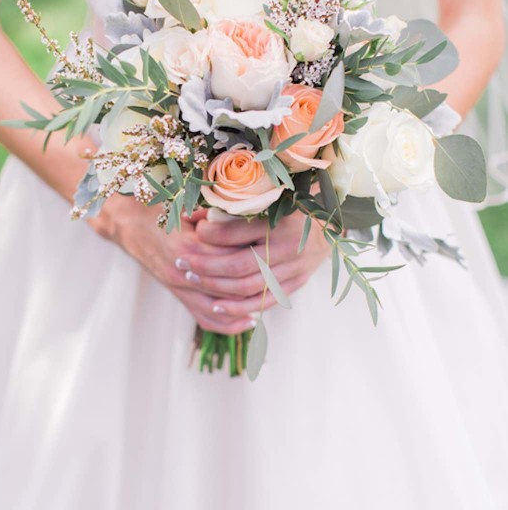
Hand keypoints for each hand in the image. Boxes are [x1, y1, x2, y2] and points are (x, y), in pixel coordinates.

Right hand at [89, 194, 258, 333]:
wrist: (129, 224)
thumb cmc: (160, 209)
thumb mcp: (189, 203)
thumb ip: (217, 213)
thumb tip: (252, 213)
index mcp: (189, 244)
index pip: (232, 256)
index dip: (255, 252)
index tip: (274, 246)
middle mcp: (184, 271)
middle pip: (231, 285)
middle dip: (257, 280)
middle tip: (283, 273)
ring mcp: (181, 288)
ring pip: (223, 307)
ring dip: (248, 305)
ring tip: (273, 296)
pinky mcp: (179, 297)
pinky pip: (207, 320)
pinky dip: (230, 323)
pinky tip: (250, 319)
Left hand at [186, 209, 329, 328]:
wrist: (327, 227)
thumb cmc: (290, 209)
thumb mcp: (264, 201)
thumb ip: (230, 209)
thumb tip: (191, 215)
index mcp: (281, 220)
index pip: (238, 232)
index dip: (210, 234)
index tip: (193, 230)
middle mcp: (289, 247)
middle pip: (239, 265)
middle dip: (206, 266)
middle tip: (182, 262)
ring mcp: (295, 269)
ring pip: (249, 287)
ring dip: (216, 288)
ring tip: (192, 280)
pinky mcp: (296, 284)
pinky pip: (263, 302)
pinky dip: (238, 308)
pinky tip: (216, 306)